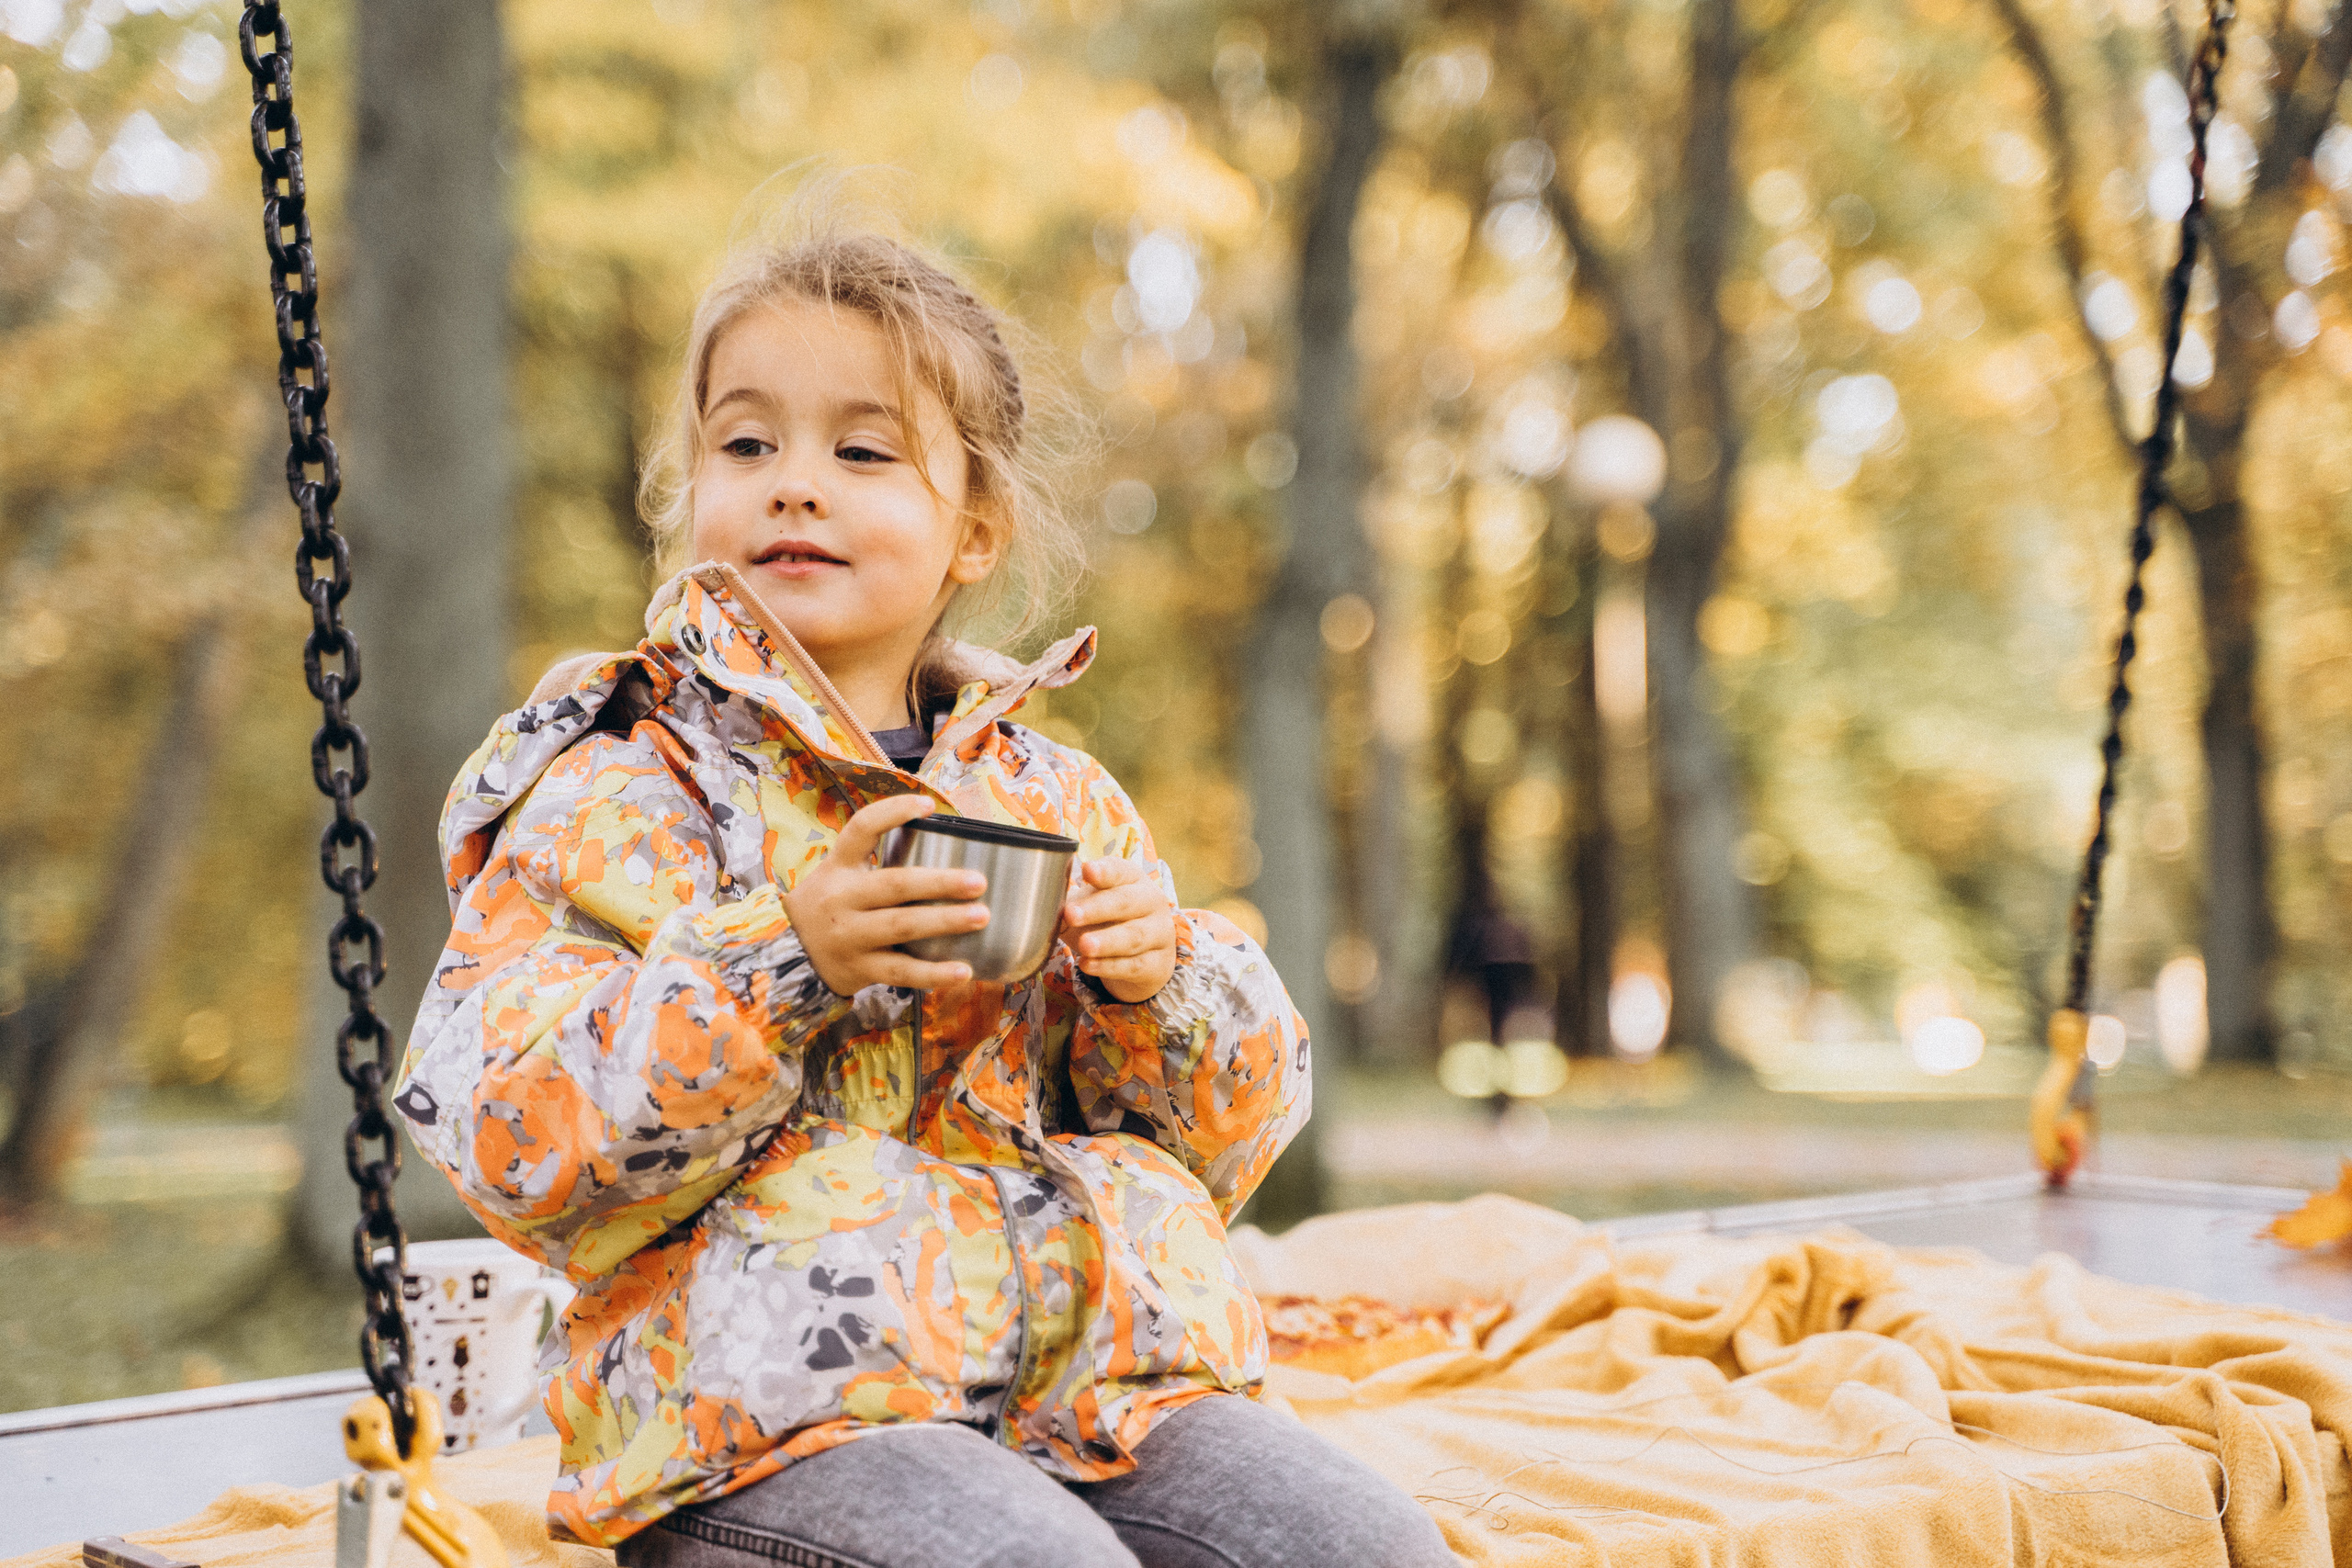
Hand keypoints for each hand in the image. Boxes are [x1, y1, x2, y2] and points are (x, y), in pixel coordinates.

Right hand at [782, 795, 988, 996]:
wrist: (788, 953)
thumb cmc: (831, 905)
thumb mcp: (839, 874)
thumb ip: (877, 862)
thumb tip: (946, 845)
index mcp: (839, 866)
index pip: (862, 829)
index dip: (893, 812)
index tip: (929, 805)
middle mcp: (842, 898)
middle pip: (894, 884)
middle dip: (939, 882)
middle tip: (978, 881)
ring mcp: (850, 936)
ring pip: (901, 927)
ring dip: (944, 921)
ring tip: (982, 917)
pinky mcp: (859, 969)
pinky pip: (900, 972)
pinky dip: (933, 974)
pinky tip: (962, 971)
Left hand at [1061, 859, 1175, 1003]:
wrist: (1144, 956)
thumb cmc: (1109, 921)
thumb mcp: (1090, 907)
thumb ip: (1070, 905)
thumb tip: (1041, 909)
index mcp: (1132, 879)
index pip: (1120, 871)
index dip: (1104, 871)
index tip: (1086, 870)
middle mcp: (1151, 902)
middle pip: (1126, 902)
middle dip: (1097, 908)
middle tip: (1071, 914)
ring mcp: (1159, 933)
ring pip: (1134, 936)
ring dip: (1107, 941)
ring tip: (1084, 946)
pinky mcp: (1157, 963)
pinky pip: (1134, 965)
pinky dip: (1109, 967)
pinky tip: (1088, 965)